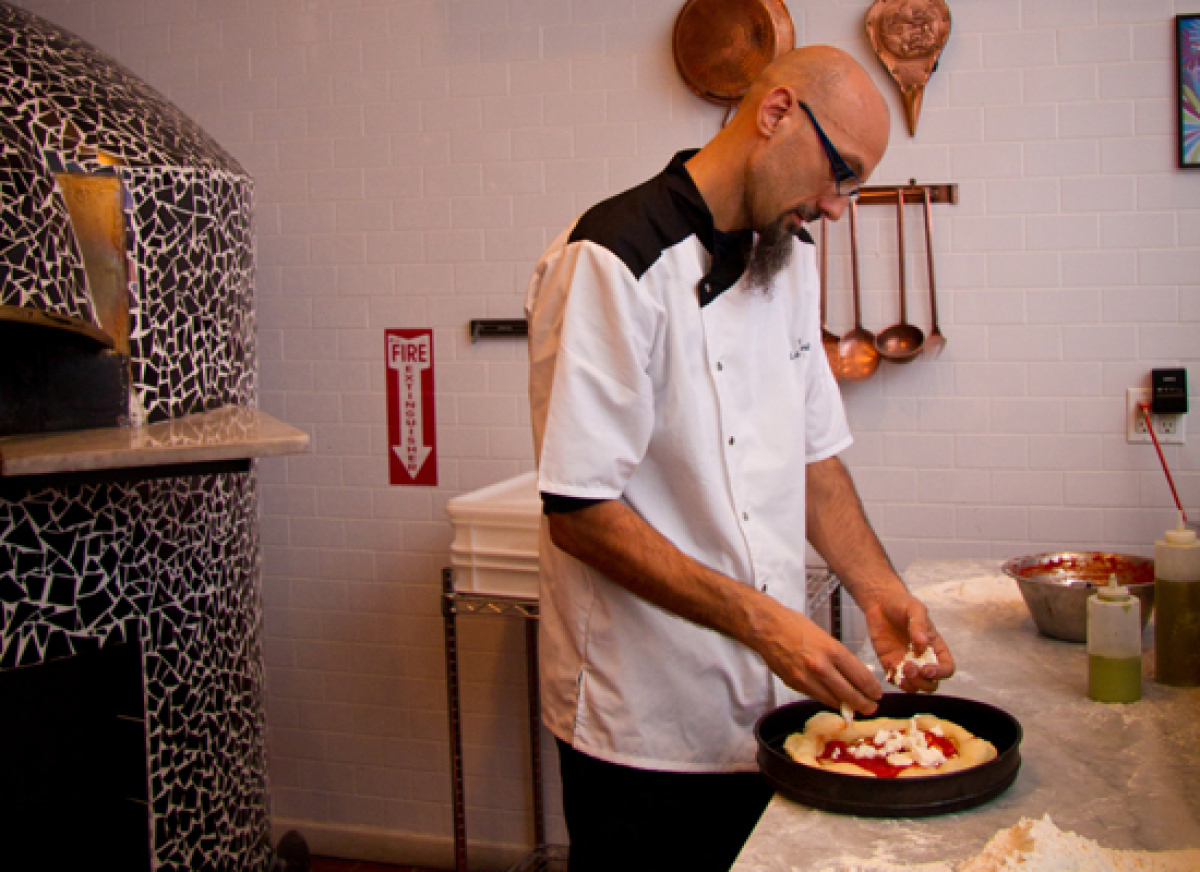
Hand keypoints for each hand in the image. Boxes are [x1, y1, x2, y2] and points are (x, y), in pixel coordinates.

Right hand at [755, 604, 882, 715]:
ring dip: (846, 706)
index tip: (877, 694)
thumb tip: (852, 674)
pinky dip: (828, 700)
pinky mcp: (795, 685)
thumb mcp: (824, 636)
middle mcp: (821, 667)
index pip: (860, 676)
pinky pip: (817, 697)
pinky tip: (835, 701)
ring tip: (856, 709)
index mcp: (832, 650)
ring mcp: (807, 678)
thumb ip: (838, 656)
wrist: (767, 628)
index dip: (871, 688)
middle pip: (849, 694)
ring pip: (833, 700)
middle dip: (864, 704)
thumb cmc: (794, 626)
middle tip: (871, 708)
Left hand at [865, 594, 954, 693]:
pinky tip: (890, 670)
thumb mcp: (914, 609)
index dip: (940, 673)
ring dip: (909, 684)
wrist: (880, 603)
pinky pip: (895, 680)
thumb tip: (923, 643)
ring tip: (900, 669)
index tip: (927, 668)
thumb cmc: (902, 604)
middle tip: (910, 667)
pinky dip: (894, 681)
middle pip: (931, 684)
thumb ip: (919, 624)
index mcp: (935, 647)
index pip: (947, 668)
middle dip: (922, 681)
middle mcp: (923, 659)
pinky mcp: (890, 663)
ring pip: (914, 687)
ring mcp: (906, 663)